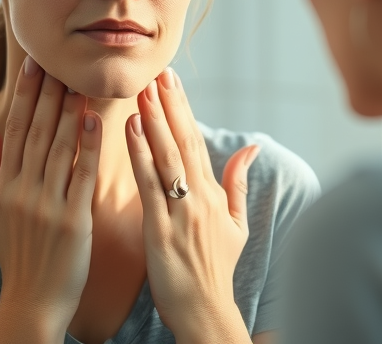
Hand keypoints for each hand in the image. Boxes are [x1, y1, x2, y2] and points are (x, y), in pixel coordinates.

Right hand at [0, 56, 101, 340]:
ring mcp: (47, 205)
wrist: (31, 301)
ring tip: (78, 80)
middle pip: (36, 132)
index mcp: (4, 186)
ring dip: (68, 111)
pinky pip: (82, 175)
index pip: (15, 130)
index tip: (34, 65)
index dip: (26, 95)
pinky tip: (95, 119)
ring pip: (58, 147)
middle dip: (47, 93)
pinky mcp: (72, 220)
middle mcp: (22, 191)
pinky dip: (89, 146)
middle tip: (58, 60)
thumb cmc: (14, 255)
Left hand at [126, 68, 259, 342]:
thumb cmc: (217, 270)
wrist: (206, 311)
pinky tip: (130, 129)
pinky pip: (149, 184)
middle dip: (170, 104)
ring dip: (154, 120)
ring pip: (167, 156)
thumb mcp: (237, 225)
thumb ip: (238, 184)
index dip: (183, 109)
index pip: (197, 141)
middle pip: (184, 142)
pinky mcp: (161, 229)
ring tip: (143, 89)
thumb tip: (252, 148)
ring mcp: (181, 212)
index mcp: (213, 194)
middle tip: (158, 71)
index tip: (172, 80)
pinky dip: (139, 153)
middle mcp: (199, 198)